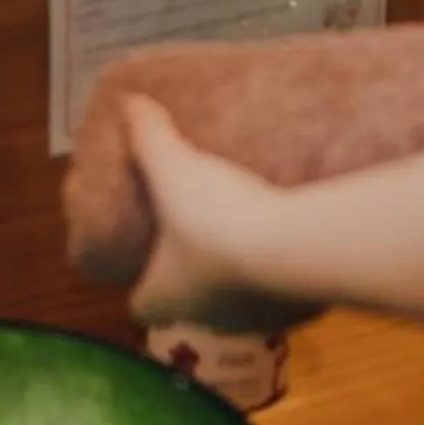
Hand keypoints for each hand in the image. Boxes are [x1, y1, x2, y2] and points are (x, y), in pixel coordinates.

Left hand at [125, 98, 315, 334]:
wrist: (291, 247)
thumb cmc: (212, 219)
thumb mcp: (174, 168)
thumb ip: (150, 137)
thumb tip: (129, 104)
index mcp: (166, 296)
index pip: (141, 305)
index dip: (141, 283)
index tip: (145, 258)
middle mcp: (206, 319)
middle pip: (191, 306)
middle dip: (193, 276)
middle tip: (198, 235)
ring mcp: (254, 320)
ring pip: (238, 302)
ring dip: (239, 276)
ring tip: (247, 234)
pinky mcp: (294, 311)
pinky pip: (281, 295)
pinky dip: (280, 274)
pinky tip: (287, 241)